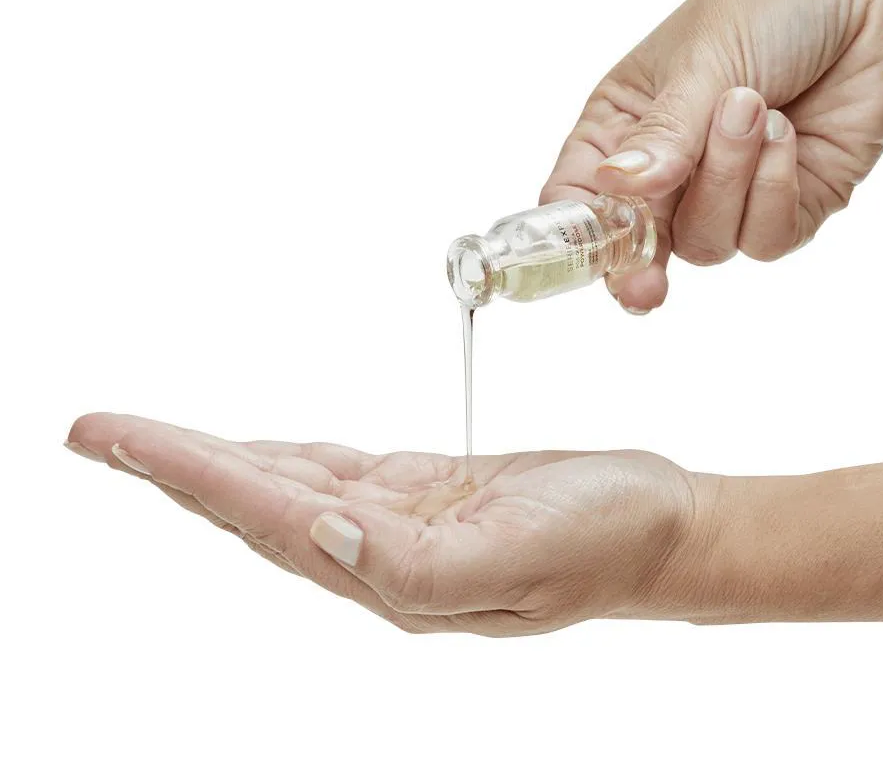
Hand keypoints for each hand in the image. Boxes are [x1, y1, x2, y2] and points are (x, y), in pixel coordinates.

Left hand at [67, 414, 696, 635]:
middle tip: (98, 433)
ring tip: (152, 441)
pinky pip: (336, 469)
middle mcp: (381, 552)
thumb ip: (412, 567)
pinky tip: (252, 450)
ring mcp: (402, 522)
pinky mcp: (429, 492)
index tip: (120, 439)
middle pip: (255, 502)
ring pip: (287, 484)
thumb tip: (320, 536)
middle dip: (174, 465)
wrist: (659, 528)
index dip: (190, 473)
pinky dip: (283, 454)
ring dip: (216, 460)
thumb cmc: (605, 542)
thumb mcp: (520, 561)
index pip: (267, 513)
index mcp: (392, 574)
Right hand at [541, 0, 882, 313]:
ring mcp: (729, 191)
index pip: (577, 196)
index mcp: (623, 124)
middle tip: (647, 283)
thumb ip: (663, 134)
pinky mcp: (788, 206)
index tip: (587, 257)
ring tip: (755, 106)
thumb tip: (620, 187)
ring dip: (728, 178)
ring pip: (705, 244)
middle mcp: (669, 167)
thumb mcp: (702, 58)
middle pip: (639, 243)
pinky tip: (786, 133)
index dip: (575, 234)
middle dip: (644, 259)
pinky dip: (773, 191)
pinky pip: (764, 239)